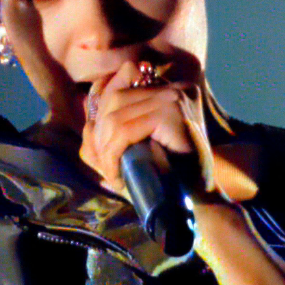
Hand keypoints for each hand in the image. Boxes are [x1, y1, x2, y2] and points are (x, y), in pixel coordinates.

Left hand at [78, 60, 215, 196]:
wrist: (198, 200)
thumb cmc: (164, 178)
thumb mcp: (131, 153)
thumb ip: (107, 138)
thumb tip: (87, 126)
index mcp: (167, 89)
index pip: (119, 84)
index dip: (100, 114)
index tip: (100, 146)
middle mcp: (173, 87)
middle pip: (114, 98)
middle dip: (99, 134)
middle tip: (104, 165)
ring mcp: (173, 98)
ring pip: (116, 116)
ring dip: (104, 149)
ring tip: (111, 173)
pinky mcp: (171, 114)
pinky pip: (124, 131)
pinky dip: (112, 156)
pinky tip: (116, 177)